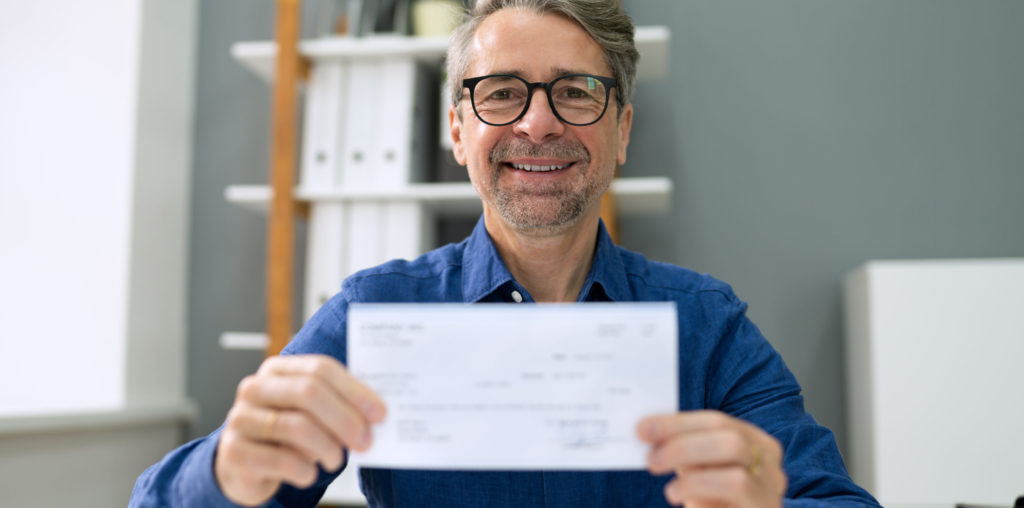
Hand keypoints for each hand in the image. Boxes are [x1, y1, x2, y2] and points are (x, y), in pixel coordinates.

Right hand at [214, 354, 385, 505]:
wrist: (244, 465)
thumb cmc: (284, 435)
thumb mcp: (309, 413)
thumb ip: (337, 405)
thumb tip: (375, 415)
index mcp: (277, 370)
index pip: (320, 368)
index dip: (354, 391)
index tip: (379, 413)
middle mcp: (255, 388)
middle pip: (309, 392)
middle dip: (345, 419)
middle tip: (365, 441)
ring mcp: (240, 418)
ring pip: (297, 426)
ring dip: (327, 448)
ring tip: (335, 460)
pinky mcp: (234, 452)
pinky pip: (281, 460)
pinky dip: (304, 470)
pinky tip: (309, 473)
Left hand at [637, 410, 786, 507]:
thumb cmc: (716, 500)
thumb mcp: (701, 471)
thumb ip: (685, 452)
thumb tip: (648, 433)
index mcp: (753, 441)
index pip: (716, 421)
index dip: (677, 423)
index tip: (643, 428)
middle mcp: (769, 461)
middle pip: (730, 438)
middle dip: (684, 444)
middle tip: (651, 459)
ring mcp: (771, 487)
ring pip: (735, 465)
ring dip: (692, 470)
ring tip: (668, 487)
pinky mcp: (766, 507)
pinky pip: (737, 488)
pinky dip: (700, 488)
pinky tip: (681, 498)